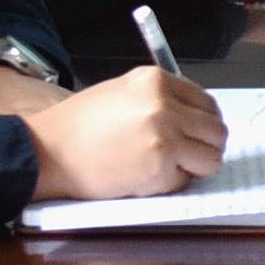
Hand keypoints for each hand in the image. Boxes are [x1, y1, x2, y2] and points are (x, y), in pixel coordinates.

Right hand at [21, 65, 227, 199]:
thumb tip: (192, 116)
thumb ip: (159, 98)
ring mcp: (165, 138)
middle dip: (205, 145)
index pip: (205, 102)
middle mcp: (165, 105)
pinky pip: (185, 181)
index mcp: (156, 80)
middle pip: (216, 130)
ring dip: (195, 166)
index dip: (203, 121)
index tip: (196, 132)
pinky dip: (170, 184)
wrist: (49, 152)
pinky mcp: (160, 169)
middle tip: (188, 154)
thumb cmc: (78, 125)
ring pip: (211, 158)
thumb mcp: (121, 92)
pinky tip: (144, 176)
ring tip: (168, 166)